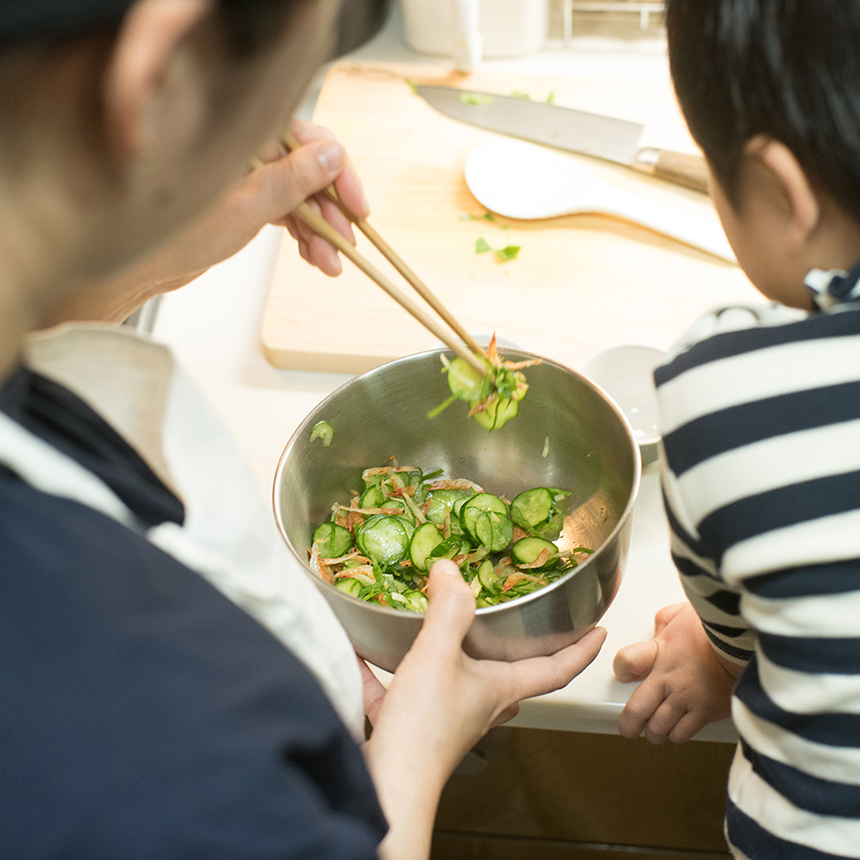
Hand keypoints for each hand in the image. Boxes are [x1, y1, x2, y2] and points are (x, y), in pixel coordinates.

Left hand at [45, 120, 368, 324]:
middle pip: (309, 173)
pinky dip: (303, 236)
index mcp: (243, 137)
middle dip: (331, 212)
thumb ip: (291, 181)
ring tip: (330, 264)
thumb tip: (334, 155)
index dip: (339, 173)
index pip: (309, 140)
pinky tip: (315, 258)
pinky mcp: (246, 203)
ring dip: (321, 232)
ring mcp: (248, 178)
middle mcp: (248, 151)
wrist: (139, 268)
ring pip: (301, 198)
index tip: (357, 206)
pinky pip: (287, 214)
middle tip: (347, 243)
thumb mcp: (243, 209)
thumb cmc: (171, 235)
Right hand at [362, 559, 604, 859]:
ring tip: (442, 624)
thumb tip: (450, 570)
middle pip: (512, 675)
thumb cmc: (425, 730)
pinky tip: (364, 652)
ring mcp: (447, 717)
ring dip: (454, 654)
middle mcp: (480, 704)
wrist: (387, 787)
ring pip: (459, 679)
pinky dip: (387, 671)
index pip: (556, 670)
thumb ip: (448, 610)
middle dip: (520, 650)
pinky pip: (403, 690)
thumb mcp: (438, 657)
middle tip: (520, 620)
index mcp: (500, 689)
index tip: (598, 630)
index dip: (580, 649)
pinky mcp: (412, 726)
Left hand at [613, 602, 734, 743]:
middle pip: (636, 712)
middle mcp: (668, 680)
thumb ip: (664, 622)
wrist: (746, 645)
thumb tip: (659, 628)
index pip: (625, 664)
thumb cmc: (716, 630)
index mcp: (659, 653)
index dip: (620, 671)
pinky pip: (683, 734)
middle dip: (629, 725)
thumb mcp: (682, 614)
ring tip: (656, 729)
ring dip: (654, 732)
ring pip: (658, 729)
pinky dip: (676, 735)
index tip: (624, 675)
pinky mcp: (706, 712)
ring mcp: (686, 699)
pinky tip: (676, 729)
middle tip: (629, 727)